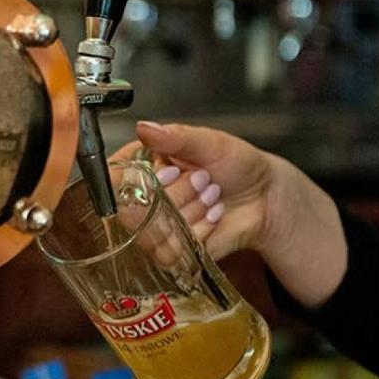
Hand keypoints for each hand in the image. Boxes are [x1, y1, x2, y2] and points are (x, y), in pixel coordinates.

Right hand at [116, 121, 346, 307]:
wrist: (265, 197)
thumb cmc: (237, 164)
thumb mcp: (210, 142)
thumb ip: (175, 136)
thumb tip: (144, 128)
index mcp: (141, 164)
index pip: (114, 179)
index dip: (138, 179)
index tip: (169, 170)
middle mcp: (141, 196)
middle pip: (133, 209)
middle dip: (178, 194)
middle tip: (205, 179)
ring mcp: (153, 226)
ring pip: (153, 231)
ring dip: (192, 212)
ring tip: (212, 196)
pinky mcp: (170, 249)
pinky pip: (172, 250)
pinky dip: (199, 231)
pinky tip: (213, 216)